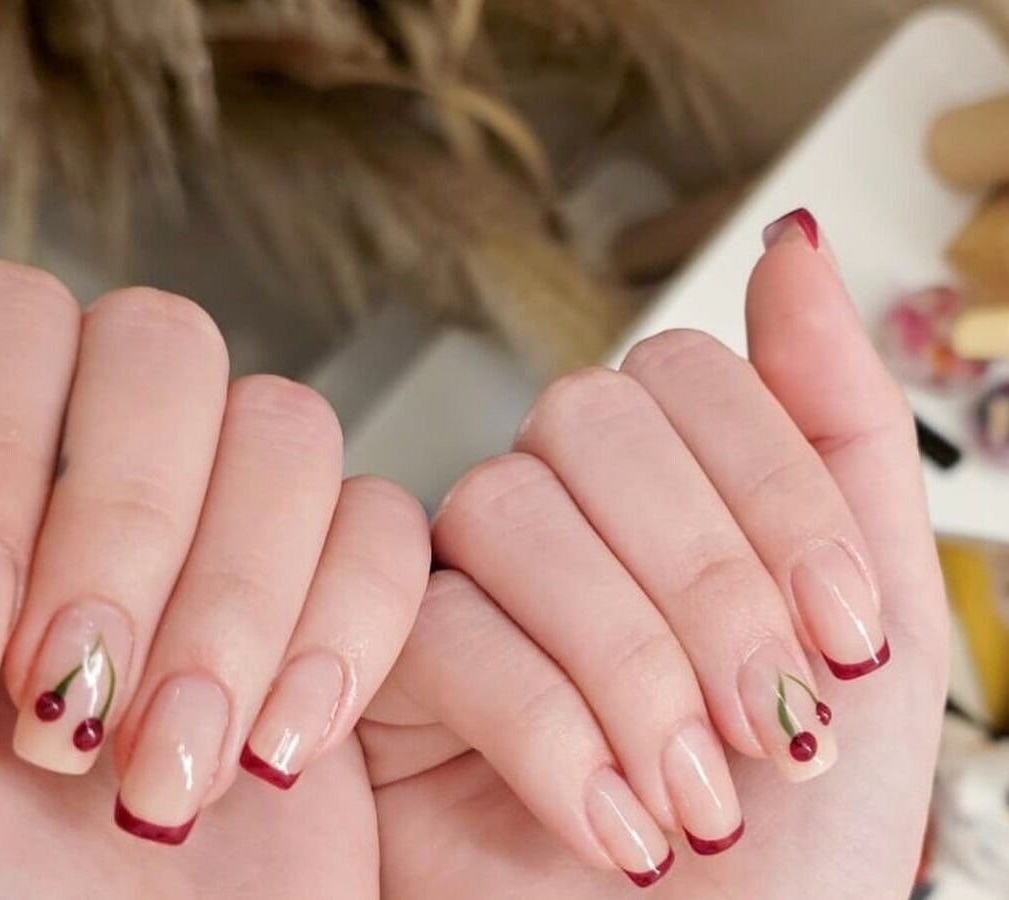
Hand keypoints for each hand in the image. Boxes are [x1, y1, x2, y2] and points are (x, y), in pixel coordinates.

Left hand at [0, 154, 428, 895]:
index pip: (2, 321)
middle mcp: (81, 484)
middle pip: (160, 348)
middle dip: (120, 540)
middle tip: (60, 711)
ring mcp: (220, 535)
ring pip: (285, 424)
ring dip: (229, 610)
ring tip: (163, 767)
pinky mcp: (337, 599)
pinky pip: (385, 524)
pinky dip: (337, 638)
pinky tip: (274, 751)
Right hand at [365, 210, 947, 897]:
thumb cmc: (790, 843)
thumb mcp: (866, 628)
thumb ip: (838, 432)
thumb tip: (789, 245)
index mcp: (662, 494)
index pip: (684, 375)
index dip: (775, 492)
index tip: (849, 634)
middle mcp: (552, 520)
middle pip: (583, 420)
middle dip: (705, 581)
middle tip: (772, 724)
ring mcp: (456, 584)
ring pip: (503, 508)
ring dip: (629, 663)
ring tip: (693, 798)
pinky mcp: (377, 667)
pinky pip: (438, 627)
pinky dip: (545, 729)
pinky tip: (610, 822)